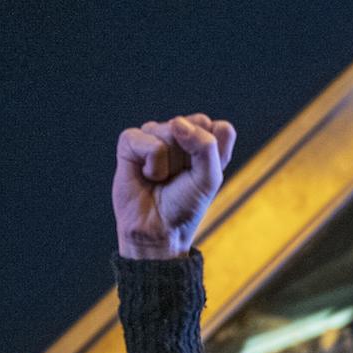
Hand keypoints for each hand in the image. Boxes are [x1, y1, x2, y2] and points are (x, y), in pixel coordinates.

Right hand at [113, 113, 236, 259]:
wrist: (157, 230)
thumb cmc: (185, 206)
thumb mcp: (209, 179)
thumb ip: (206, 146)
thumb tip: (176, 122)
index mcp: (204, 141)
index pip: (221, 129)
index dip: (214, 155)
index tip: (204, 176)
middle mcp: (180, 134)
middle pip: (194, 125)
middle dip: (190, 157)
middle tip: (180, 178)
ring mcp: (154, 135)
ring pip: (169, 131)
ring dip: (169, 164)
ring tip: (162, 179)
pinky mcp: (131, 142)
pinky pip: (145, 138)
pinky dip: (151, 163)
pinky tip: (147, 175)